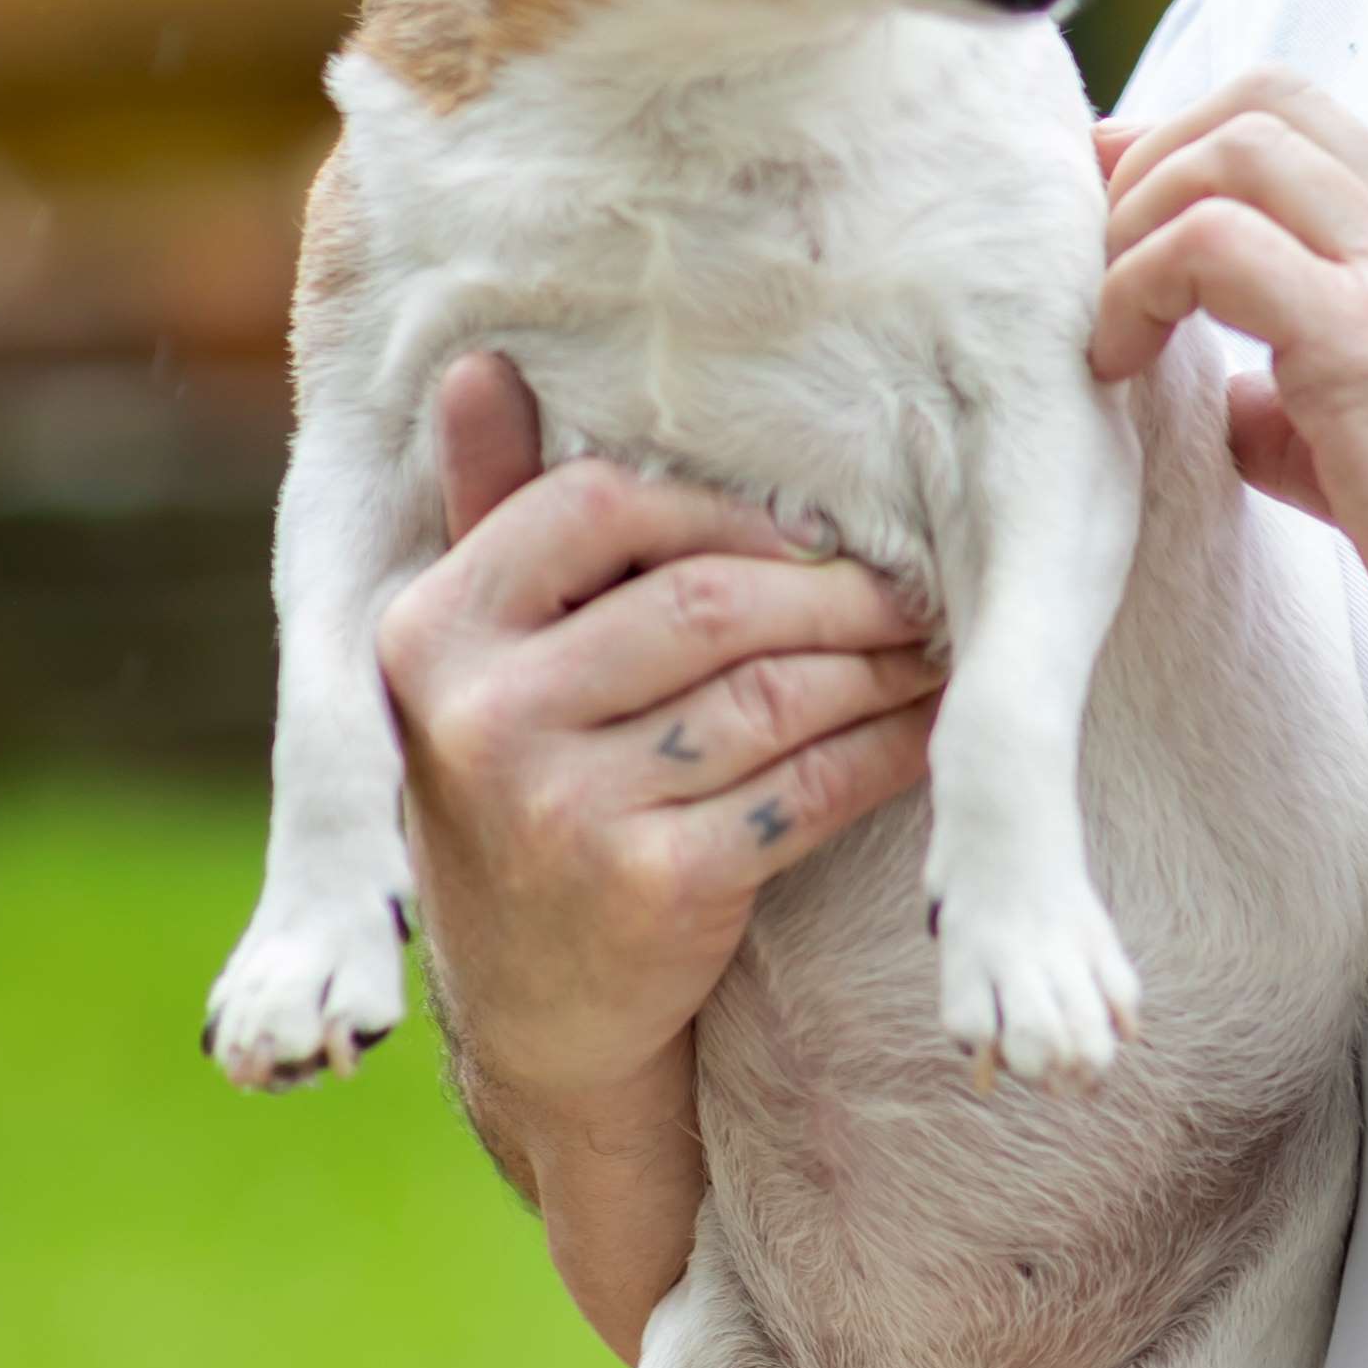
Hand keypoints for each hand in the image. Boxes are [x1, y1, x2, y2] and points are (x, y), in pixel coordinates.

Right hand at [382, 356, 939, 1120]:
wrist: (533, 1004)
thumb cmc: (524, 785)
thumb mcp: (479, 655)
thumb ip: (492, 511)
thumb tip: (482, 362)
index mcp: (435, 631)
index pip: (595, 508)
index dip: (719, 505)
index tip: (800, 523)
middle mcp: (485, 717)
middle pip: (706, 605)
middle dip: (830, 588)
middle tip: (913, 578)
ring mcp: (564, 810)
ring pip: (770, 696)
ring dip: (876, 664)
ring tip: (933, 642)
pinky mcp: (652, 889)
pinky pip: (806, 790)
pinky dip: (885, 750)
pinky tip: (925, 728)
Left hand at [1092, 71, 1367, 716]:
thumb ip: (1312, 411)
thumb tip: (1228, 405)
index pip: (1310, 134)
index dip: (1195, 154)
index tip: (1123, 217)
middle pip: (1264, 100)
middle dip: (1151, 153)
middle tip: (1090, 243)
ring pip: (1234, 146)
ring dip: (1137, 214)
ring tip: (1106, 312)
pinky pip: (1212, 245)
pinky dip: (1139, 283)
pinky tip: (1119, 360)